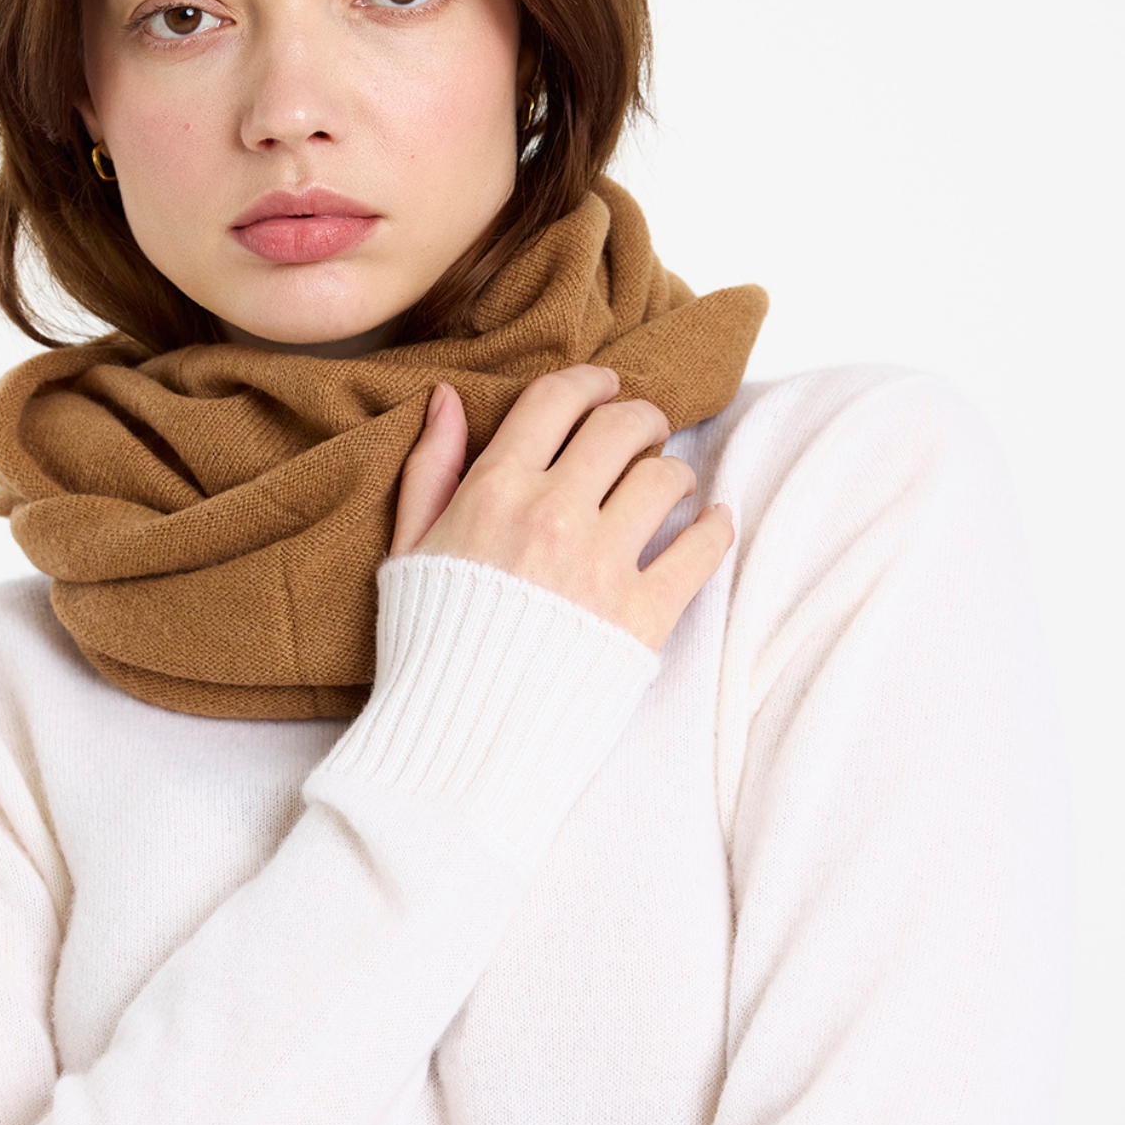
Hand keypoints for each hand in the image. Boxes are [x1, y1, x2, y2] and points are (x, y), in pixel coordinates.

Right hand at [390, 365, 733, 651]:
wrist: (458, 742)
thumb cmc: (429, 648)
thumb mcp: (408, 549)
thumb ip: (430, 468)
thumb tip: (448, 398)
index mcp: (493, 492)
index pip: (556, 401)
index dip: (589, 382)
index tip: (605, 386)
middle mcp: (552, 515)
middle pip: (621, 427)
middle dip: (639, 417)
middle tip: (644, 428)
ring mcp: (602, 565)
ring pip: (665, 478)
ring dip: (673, 471)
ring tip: (670, 482)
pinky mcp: (643, 617)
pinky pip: (701, 550)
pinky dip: (717, 528)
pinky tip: (716, 520)